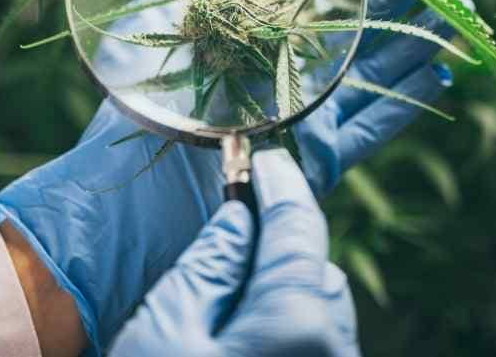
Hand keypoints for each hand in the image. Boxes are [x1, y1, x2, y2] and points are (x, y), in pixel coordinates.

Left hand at [0, 0, 459, 354]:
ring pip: (376, 72)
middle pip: (361, 25)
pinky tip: (439, 77)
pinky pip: (370, 129)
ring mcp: (305, 115)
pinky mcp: (315, 160)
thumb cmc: (131, 103)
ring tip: (458, 13)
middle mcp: (288, 71)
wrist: (128, 193)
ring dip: (417, 41)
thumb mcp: (154, 22)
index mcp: (258, 36)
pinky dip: (404, 105)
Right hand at [110, 148, 359, 356]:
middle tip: (241, 217)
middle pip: (316, 267)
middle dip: (283, 238)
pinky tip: (242, 324)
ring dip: (284, 282)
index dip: (279, 182)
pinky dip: (283, 318)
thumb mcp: (165, 328)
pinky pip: (310, 339)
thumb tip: (238, 216)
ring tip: (235, 277)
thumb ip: (209, 263)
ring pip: (318, 306)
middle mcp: (330, 348)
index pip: (298, 227)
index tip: (263, 157)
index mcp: (296, 322)